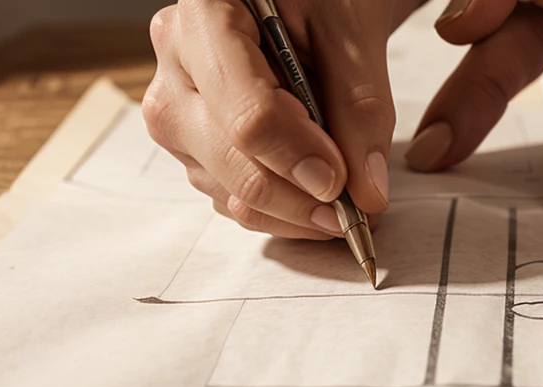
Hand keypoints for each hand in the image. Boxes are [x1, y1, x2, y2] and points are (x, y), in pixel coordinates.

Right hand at [143, 0, 420, 238]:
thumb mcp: (353, 35)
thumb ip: (361, 110)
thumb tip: (367, 193)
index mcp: (207, 15)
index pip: (247, 114)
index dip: (299, 158)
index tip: (344, 182)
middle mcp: (175, 63)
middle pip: (230, 161)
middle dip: (300, 197)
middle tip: (358, 210)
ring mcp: (177, 109)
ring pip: (228, 191)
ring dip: (294, 212)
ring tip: (348, 205)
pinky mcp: (193, 144)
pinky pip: (230, 198)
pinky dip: (280, 211)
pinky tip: (319, 198)